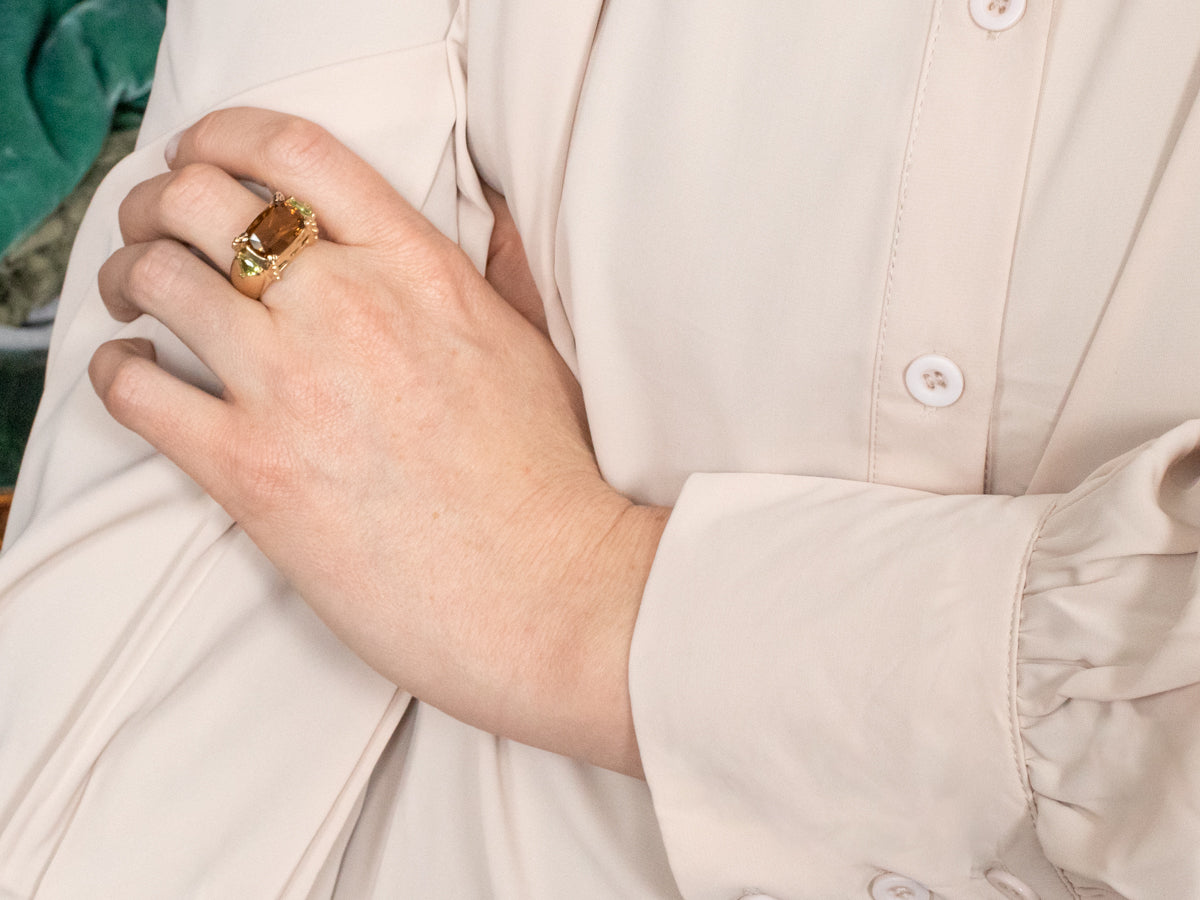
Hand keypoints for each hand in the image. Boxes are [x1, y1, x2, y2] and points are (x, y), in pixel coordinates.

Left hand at [88, 108, 666, 775]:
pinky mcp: (252, 472)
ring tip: (137, 299)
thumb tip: (489, 213)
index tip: (206, 154)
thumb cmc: (549, 480)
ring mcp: (294, 387)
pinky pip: (137, 390)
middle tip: (156, 231)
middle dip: (158, 204)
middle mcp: (350, 309)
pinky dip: (115, 370)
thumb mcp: (533, 347)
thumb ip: (496, 270)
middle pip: (201, 200)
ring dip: (128, 278)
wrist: (546, 592)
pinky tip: (135, 375)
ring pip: (158, 279)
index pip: (296, 152)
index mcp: (421, 271)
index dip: (226, 136)